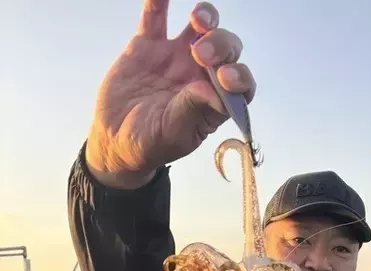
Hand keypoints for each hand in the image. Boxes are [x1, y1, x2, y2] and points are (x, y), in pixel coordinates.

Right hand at [86, 1, 255, 188]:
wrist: (117, 138)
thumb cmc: (152, 143)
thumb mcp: (173, 134)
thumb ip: (192, 110)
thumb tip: (214, 93)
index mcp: (215, 101)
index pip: (241, 84)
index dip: (240, 77)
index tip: (225, 78)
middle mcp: (203, 75)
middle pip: (226, 49)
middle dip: (220, 45)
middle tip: (200, 54)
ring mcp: (177, 56)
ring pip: (201, 27)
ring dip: (206, 16)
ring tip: (198, 18)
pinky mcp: (149, 44)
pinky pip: (156, 17)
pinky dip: (159, 1)